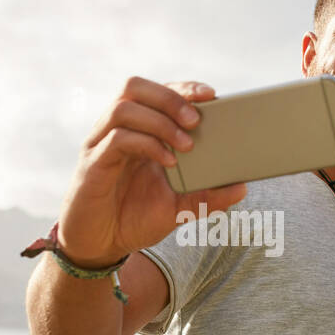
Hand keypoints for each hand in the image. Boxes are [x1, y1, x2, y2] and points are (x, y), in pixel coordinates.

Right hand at [57, 77, 247, 266]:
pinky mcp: (93, 165)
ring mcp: (101, 145)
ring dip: (160, 121)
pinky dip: (147, 144)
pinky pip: (117, 139)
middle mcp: (116, 131)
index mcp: (137, 131)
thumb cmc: (132, 219)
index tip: (211, 95)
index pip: (157, 93)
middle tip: (197, 120)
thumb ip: (206, 197)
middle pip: (135, 87)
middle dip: (170, 97)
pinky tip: (168, 162)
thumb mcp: (178, 209)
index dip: (182, 88)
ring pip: (124, 108)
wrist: (99, 246)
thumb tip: (241, 187)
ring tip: (186, 144)